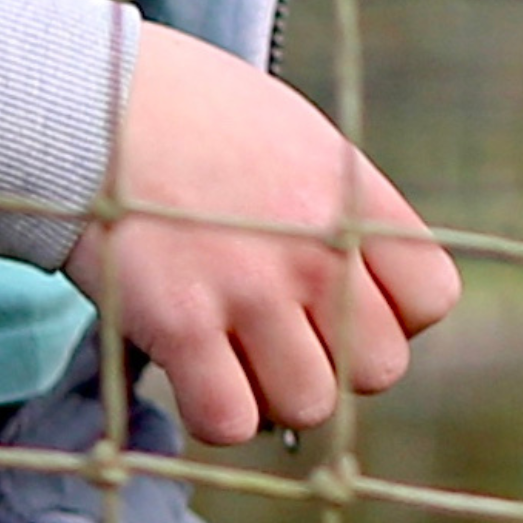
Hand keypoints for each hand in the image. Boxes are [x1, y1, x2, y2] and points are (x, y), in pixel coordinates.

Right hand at [68, 22, 463, 443]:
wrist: (91, 101)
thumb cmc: (194, 118)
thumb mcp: (299, 140)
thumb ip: (340, 214)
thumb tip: (357, 297)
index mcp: (352, 196)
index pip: (431, 298)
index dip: (391, 316)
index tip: (342, 302)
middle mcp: (315, 248)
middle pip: (379, 368)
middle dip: (335, 363)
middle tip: (282, 334)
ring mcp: (250, 288)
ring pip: (309, 405)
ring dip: (273, 395)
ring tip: (234, 353)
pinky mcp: (179, 323)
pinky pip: (228, 421)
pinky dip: (212, 414)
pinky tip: (191, 371)